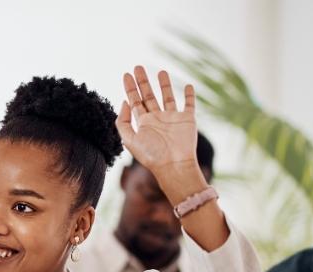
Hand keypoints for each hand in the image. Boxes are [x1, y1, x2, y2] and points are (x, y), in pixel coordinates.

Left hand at [116, 66, 198, 180]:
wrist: (174, 164)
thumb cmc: (151, 155)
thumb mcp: (129, 139)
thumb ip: (122, 122)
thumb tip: (124, 102)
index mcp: (143, 123)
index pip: (135, 101)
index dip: (130, 88)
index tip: (126, 74)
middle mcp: (157, 119)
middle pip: (148, 96)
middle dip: (143, 82)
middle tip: (137, 67)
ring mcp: (172, 118)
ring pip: (168, 97)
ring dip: (164, 85)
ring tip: (160, 71)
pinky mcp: (187, 119)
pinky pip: (189, 104)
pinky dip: (189, 95)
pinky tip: (188, 85)